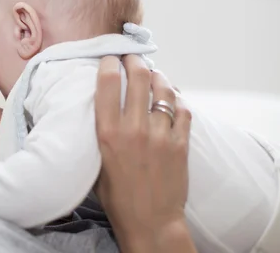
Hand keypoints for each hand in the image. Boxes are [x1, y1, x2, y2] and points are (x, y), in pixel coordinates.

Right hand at [93, 55, 194, 252]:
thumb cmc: (117, 196)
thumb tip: (103, 106)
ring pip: (163, 89)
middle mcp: (134, 129)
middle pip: (138, 77)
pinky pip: (183, 110)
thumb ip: (100, 132)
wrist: (150, 222)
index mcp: (107, 133)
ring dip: (158, 75)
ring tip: (153, 72)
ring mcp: (161, 135)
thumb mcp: (96, 162)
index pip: (107, 83)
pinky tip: (172, 97)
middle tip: (132, 57)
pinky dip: (177, 99)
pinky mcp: (181, 144)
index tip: (109, 58)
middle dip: (134, 60)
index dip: (108, 63)